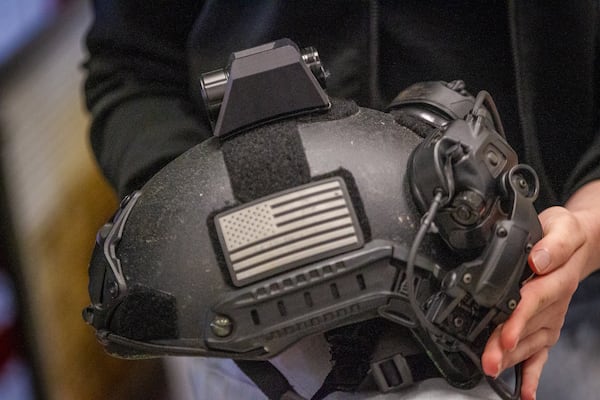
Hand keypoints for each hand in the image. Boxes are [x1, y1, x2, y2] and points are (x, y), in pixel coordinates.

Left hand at [481, 180, 599, 399]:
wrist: (579, 243)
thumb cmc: (564, 233)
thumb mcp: (562, 226)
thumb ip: (553, 243)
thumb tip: (537, 260)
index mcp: (556, 277)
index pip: (533, 300)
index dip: (517, 319)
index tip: (503, 335)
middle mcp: (555, 301)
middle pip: (527, 326)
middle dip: (505, 345)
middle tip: (488, 360)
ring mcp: (552, 316)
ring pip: (531, 341)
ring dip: (512, 359)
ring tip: (493, 370)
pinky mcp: (548, 324)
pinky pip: (542, 351)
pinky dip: (533, 372)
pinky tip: (524, 391)